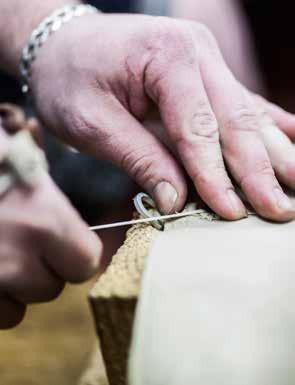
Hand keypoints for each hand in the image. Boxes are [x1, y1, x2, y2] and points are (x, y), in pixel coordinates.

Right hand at [0, 127, 101, 328]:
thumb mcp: (17, 159)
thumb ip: (46, 189)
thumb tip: (66, 214)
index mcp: (44, 220)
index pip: (86, 262)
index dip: (76, 255)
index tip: (65, 245)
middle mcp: (16, 258)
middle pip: (51, 288)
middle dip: (41, 271)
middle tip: (22, 245)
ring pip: (15, 311)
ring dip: (10, 291)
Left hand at [31, 13, 294, 220]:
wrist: (64, 44)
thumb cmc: (69, 79)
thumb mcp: (91, 122)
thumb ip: (139, 158)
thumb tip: (177, 201)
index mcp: (168, 57)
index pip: (199, 126)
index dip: (215, 174)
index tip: (231, 211)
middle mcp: (199, 54)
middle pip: (235, 120)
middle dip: (258, 170)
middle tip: (278, 210)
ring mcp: (208, 63)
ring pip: (247, 115)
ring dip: (272, 155)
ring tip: (293, 190)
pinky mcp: (206, 78)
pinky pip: (242, 105)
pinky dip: (267, 129)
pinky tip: (291, 144)